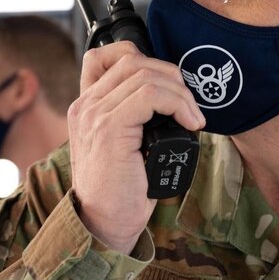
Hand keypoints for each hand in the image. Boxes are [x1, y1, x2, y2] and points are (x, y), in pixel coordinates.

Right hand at [67, 41, 203, 253]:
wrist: (105, 224)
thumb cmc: (122, 190)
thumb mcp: (126, 145)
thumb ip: (134, 118)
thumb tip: (174, 96)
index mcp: (86, 106)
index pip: (105, 55)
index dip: (142, 57)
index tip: (169, 85)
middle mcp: (85, 105)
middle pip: (133, 59)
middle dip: (172, 76)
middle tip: (190, 106)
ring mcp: (94, 114)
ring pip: (146, 74)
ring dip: (181, 93)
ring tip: (193, 117)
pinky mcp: (108, 128)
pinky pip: (150, 94)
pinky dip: (178, 104)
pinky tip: (190, 123)